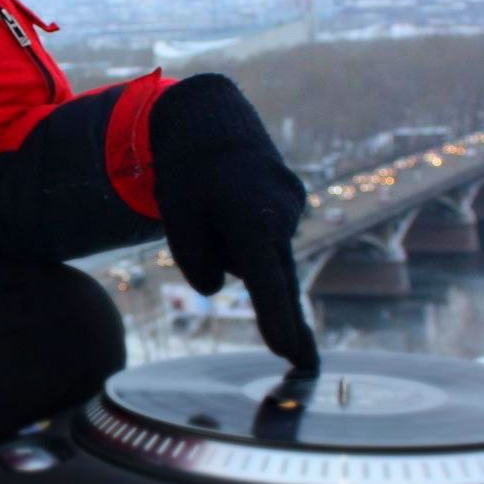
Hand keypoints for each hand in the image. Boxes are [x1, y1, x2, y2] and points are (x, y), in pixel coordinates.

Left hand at [149, 74, 320, 372]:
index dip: (275, 318)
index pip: (263, 280)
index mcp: (249, 218)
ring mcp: (292, 207)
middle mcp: (279, 215)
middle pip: (278, 277)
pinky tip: (234, 206)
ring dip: (244, 249)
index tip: (286, 351)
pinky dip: (252, 233)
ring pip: (264, 253)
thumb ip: (195, 259)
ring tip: (214, 210)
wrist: (213, 117)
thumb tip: (217, 286)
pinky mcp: (293, 202)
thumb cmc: (189, 169)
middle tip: (306, 366)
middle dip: (291, 323)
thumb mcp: (176, 214)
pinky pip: (268, 235)